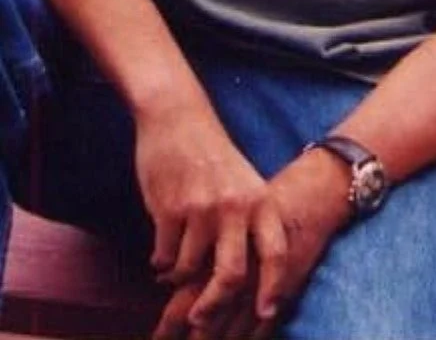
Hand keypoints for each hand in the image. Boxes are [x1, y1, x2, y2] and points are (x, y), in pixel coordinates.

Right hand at [135, 98, 287, 338]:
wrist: (178, 118)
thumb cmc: (211, 156)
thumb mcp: (242, 183)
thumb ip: (248, 223)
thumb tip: (247, 280)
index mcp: (259, 199)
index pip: (275, 252)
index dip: (273, 287)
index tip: (265, 313)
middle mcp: (235, 206)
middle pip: (231, 276)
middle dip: (213, 306)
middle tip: (200, 320)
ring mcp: (202, 208)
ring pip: (190, 270)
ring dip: (177, 279)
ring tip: (172, 272)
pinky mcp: (170, 209)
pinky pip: (165, 257)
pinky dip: (161, 264)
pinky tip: (160, 256)